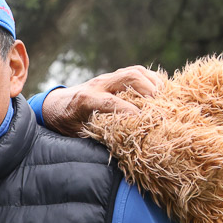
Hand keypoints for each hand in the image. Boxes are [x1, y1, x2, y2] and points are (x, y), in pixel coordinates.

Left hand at [41, 66, 163, 137]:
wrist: (57, 104)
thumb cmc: (68, 123)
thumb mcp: (76, 134)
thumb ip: (96, 138)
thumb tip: (118, 150)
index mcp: (85, 100)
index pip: (110, 102)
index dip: (128, 110)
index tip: (142, 122)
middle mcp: (98, 85)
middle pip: (128, 78)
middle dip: (148, 90)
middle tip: (162, 106)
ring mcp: (107, 78)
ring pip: (134, 72)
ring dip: (154, 84)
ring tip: (166, 99)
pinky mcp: (115, 76)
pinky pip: (137, 71)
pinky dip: (152, 80)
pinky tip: (161, 92)